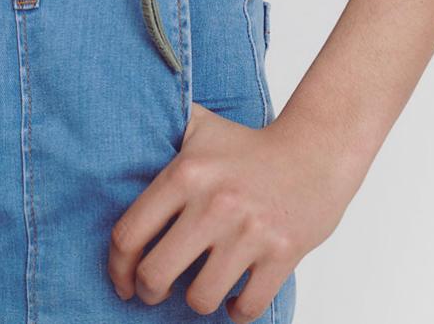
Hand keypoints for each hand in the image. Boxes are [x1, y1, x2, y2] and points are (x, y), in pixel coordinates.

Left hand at [107, 101, 357, 320]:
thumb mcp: (201, 127)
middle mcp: (214, 203)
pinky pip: (246, 308)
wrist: (316, 150)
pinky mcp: (282, 254)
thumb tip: (121, 130)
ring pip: (199, 299)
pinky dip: (236, 312)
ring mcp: (250, 231)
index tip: (123, 280)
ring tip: (201, 287)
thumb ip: (161, 130)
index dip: (117, 268)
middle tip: (157, 289)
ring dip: (196, 300)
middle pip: (155, 275)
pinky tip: (234, 297)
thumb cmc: (249, 145)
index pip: (128, 234)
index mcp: (187, 173)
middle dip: (150, 291)